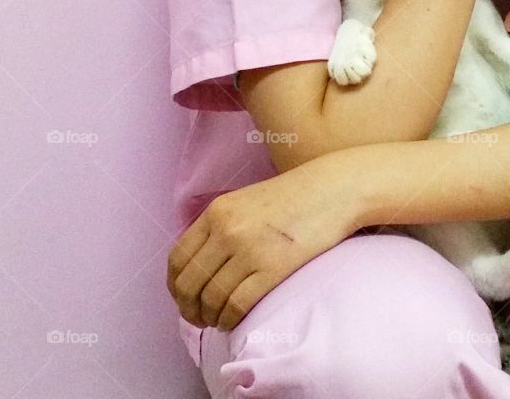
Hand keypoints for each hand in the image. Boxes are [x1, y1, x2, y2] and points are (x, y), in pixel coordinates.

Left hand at [167, 159, 359, 331]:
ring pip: (211, 299)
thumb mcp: (247, 201)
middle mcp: (227, 230)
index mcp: (218, 211)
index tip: (184, 298)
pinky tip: (234, 319)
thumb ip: (221, 226)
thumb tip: (199, 265)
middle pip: (189, 284)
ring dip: (210, 317)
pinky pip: (237, 305)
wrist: (334, 190)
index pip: (178, 259)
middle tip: (199, 317)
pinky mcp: (273, 268)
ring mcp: (249, 250)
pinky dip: (229, 319)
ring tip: (219, 319)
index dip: (175, 287)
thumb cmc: (294, 196)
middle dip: (189, 308)